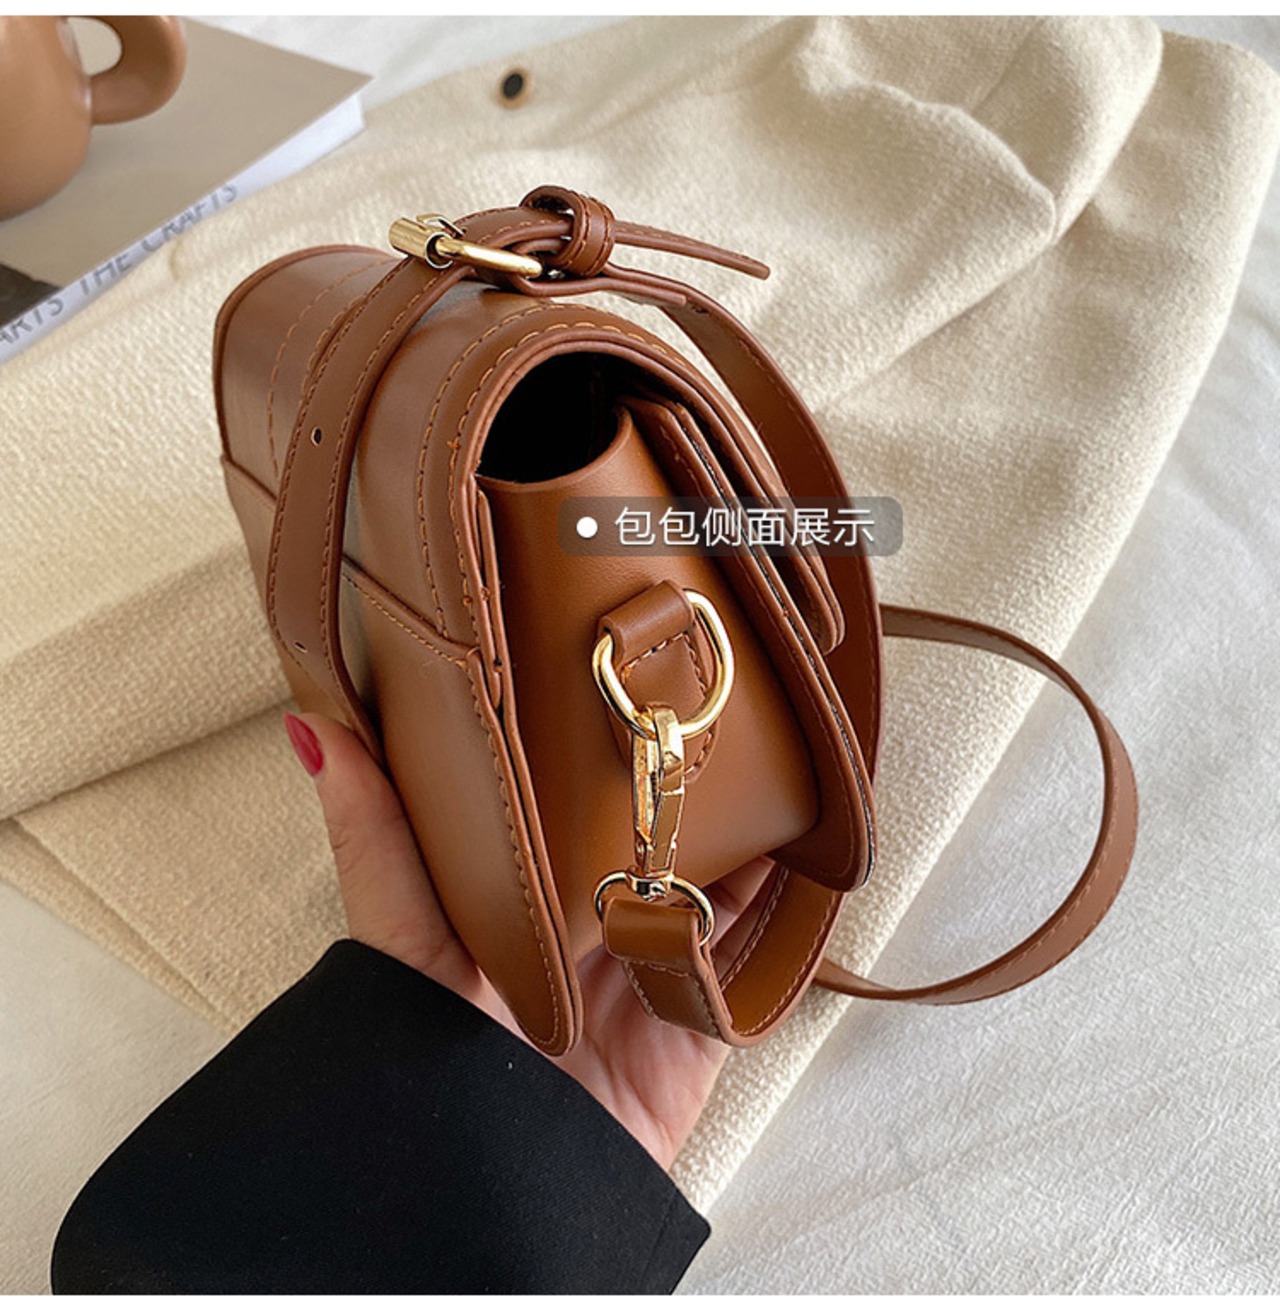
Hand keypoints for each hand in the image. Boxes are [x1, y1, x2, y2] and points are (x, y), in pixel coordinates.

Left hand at [283, 711, 770, 1169]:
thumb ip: (375, 836)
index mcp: (511, 900)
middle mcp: (578, 928)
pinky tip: (795, 847)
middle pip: (636, 838)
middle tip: (696, 711)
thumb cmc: (432, 1052)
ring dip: (729, 833)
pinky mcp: (694, 1017)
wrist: (508, 1181)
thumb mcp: (401, 932)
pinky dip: (774, 902)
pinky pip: (745, 950)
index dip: (577, 749)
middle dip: (666, 784)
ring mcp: (641, 969)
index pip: (550, 807)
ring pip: (699, 880)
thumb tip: (313, 728)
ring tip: (758, 761)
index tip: (605, 679)